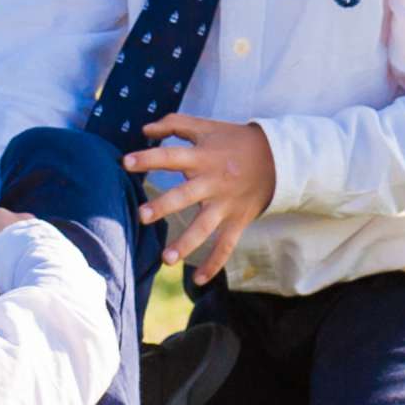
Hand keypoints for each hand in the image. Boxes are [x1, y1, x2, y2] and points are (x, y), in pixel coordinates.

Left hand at [127, 114, 274, 286]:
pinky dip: (214, 264)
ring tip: (166, 259)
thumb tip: (145, 129)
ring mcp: (225, 204)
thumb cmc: (234, 141)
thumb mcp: (207, 126)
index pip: (171, 157)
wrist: (278, 159)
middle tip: (141, 216)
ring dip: (186, 244)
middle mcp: (212, 182)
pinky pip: (225, 246)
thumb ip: (175, 124)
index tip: (126, 162)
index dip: (148, 158)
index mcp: (202, 157)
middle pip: (185, 195)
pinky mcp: (237, 221)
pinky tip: (199, 281)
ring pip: (204, 227)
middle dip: (164, 206)